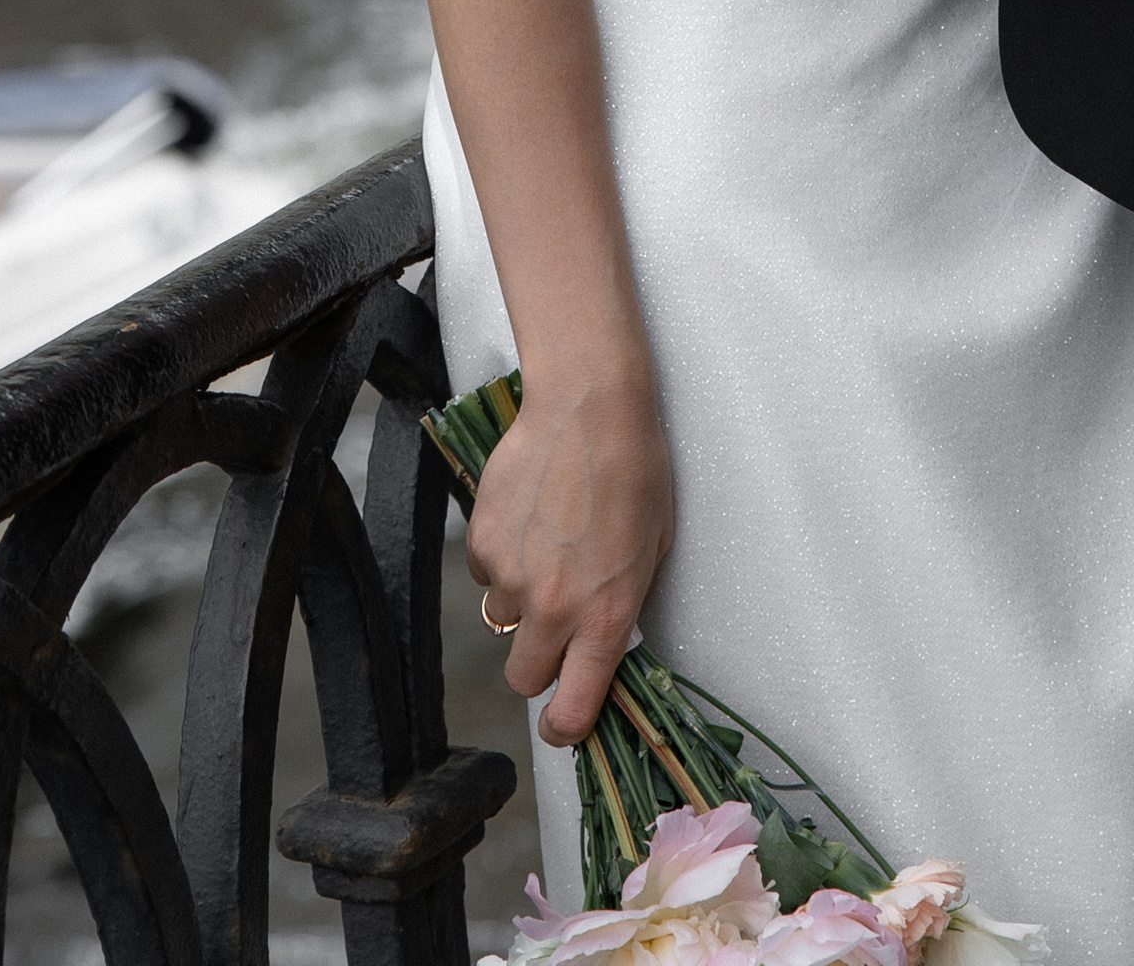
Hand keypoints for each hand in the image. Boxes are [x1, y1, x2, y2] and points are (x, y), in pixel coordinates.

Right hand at [464, 365, 674, 745]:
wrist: (588, 405)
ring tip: (550, 543)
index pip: (573, 709)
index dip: (565, 727)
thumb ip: (622, 607)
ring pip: (504, 619)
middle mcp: (553, 607)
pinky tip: (529, 516)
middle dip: (537, 663)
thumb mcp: (652, 550)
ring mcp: (511, 575)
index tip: (564, 724)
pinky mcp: (481, 541)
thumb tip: (604, 642)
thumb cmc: (636, 469)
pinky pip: (486, 571)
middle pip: (523, 678)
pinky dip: (503, 556)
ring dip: (522, 598)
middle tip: (557, 625)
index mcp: (604, 616)